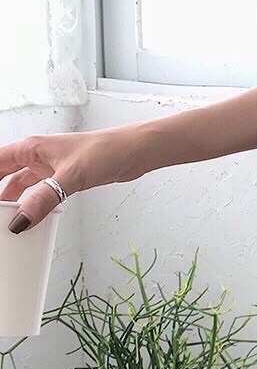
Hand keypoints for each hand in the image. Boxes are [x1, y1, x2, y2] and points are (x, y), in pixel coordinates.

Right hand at [0, 128, 140, 233]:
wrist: (132, 152)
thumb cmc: (104, 151)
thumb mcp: (70, 176)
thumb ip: (44, 198)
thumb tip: (21, 220)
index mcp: (30, 148)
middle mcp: (37, 156)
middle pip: (4, 175)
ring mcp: (50, 168)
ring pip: (22, 186)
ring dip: (13, 201)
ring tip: (7, 219)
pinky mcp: (65, 179)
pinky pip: (41, 193)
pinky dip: (33, 204)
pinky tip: (31, 216)